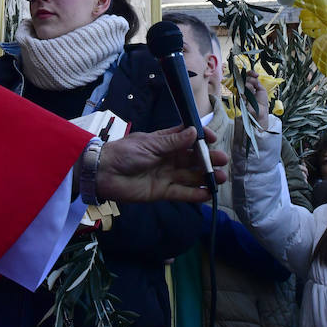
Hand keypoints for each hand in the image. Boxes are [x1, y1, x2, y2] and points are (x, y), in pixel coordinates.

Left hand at [97, 126, 228, 202]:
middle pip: (193, 158)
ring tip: (221, 178)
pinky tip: (207, 194)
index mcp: (164, 142)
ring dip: (206, 177)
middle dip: (208, 159)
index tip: (212, 138)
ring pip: (190, 176)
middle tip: (222, 160)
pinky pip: (181, 193)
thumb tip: (195, 131)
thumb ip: (173, 142)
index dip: (200, 137)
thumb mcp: (150, 144)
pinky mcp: (162, 192)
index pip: (187, 137)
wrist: (104, 173)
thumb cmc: (125, 153)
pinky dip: (194, 194)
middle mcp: (168, 158)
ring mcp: (166, 175)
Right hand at [241, 71, 270, 127]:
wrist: (261, 112)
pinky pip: (240, 93)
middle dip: (250, 78)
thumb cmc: (261, 103)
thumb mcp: (261, 90)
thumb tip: (254, 77)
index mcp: (250, 86)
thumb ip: (257, 82)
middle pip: (243, 79)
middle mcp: (244, 89)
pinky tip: (249, 94)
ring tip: (253, 89)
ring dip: (248, 85)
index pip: (247, 77)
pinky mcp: (239, 99)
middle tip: (255, 82)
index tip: (255, 74)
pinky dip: (245, 92)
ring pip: (241, 84)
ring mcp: (241, 94)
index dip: (250, 74)